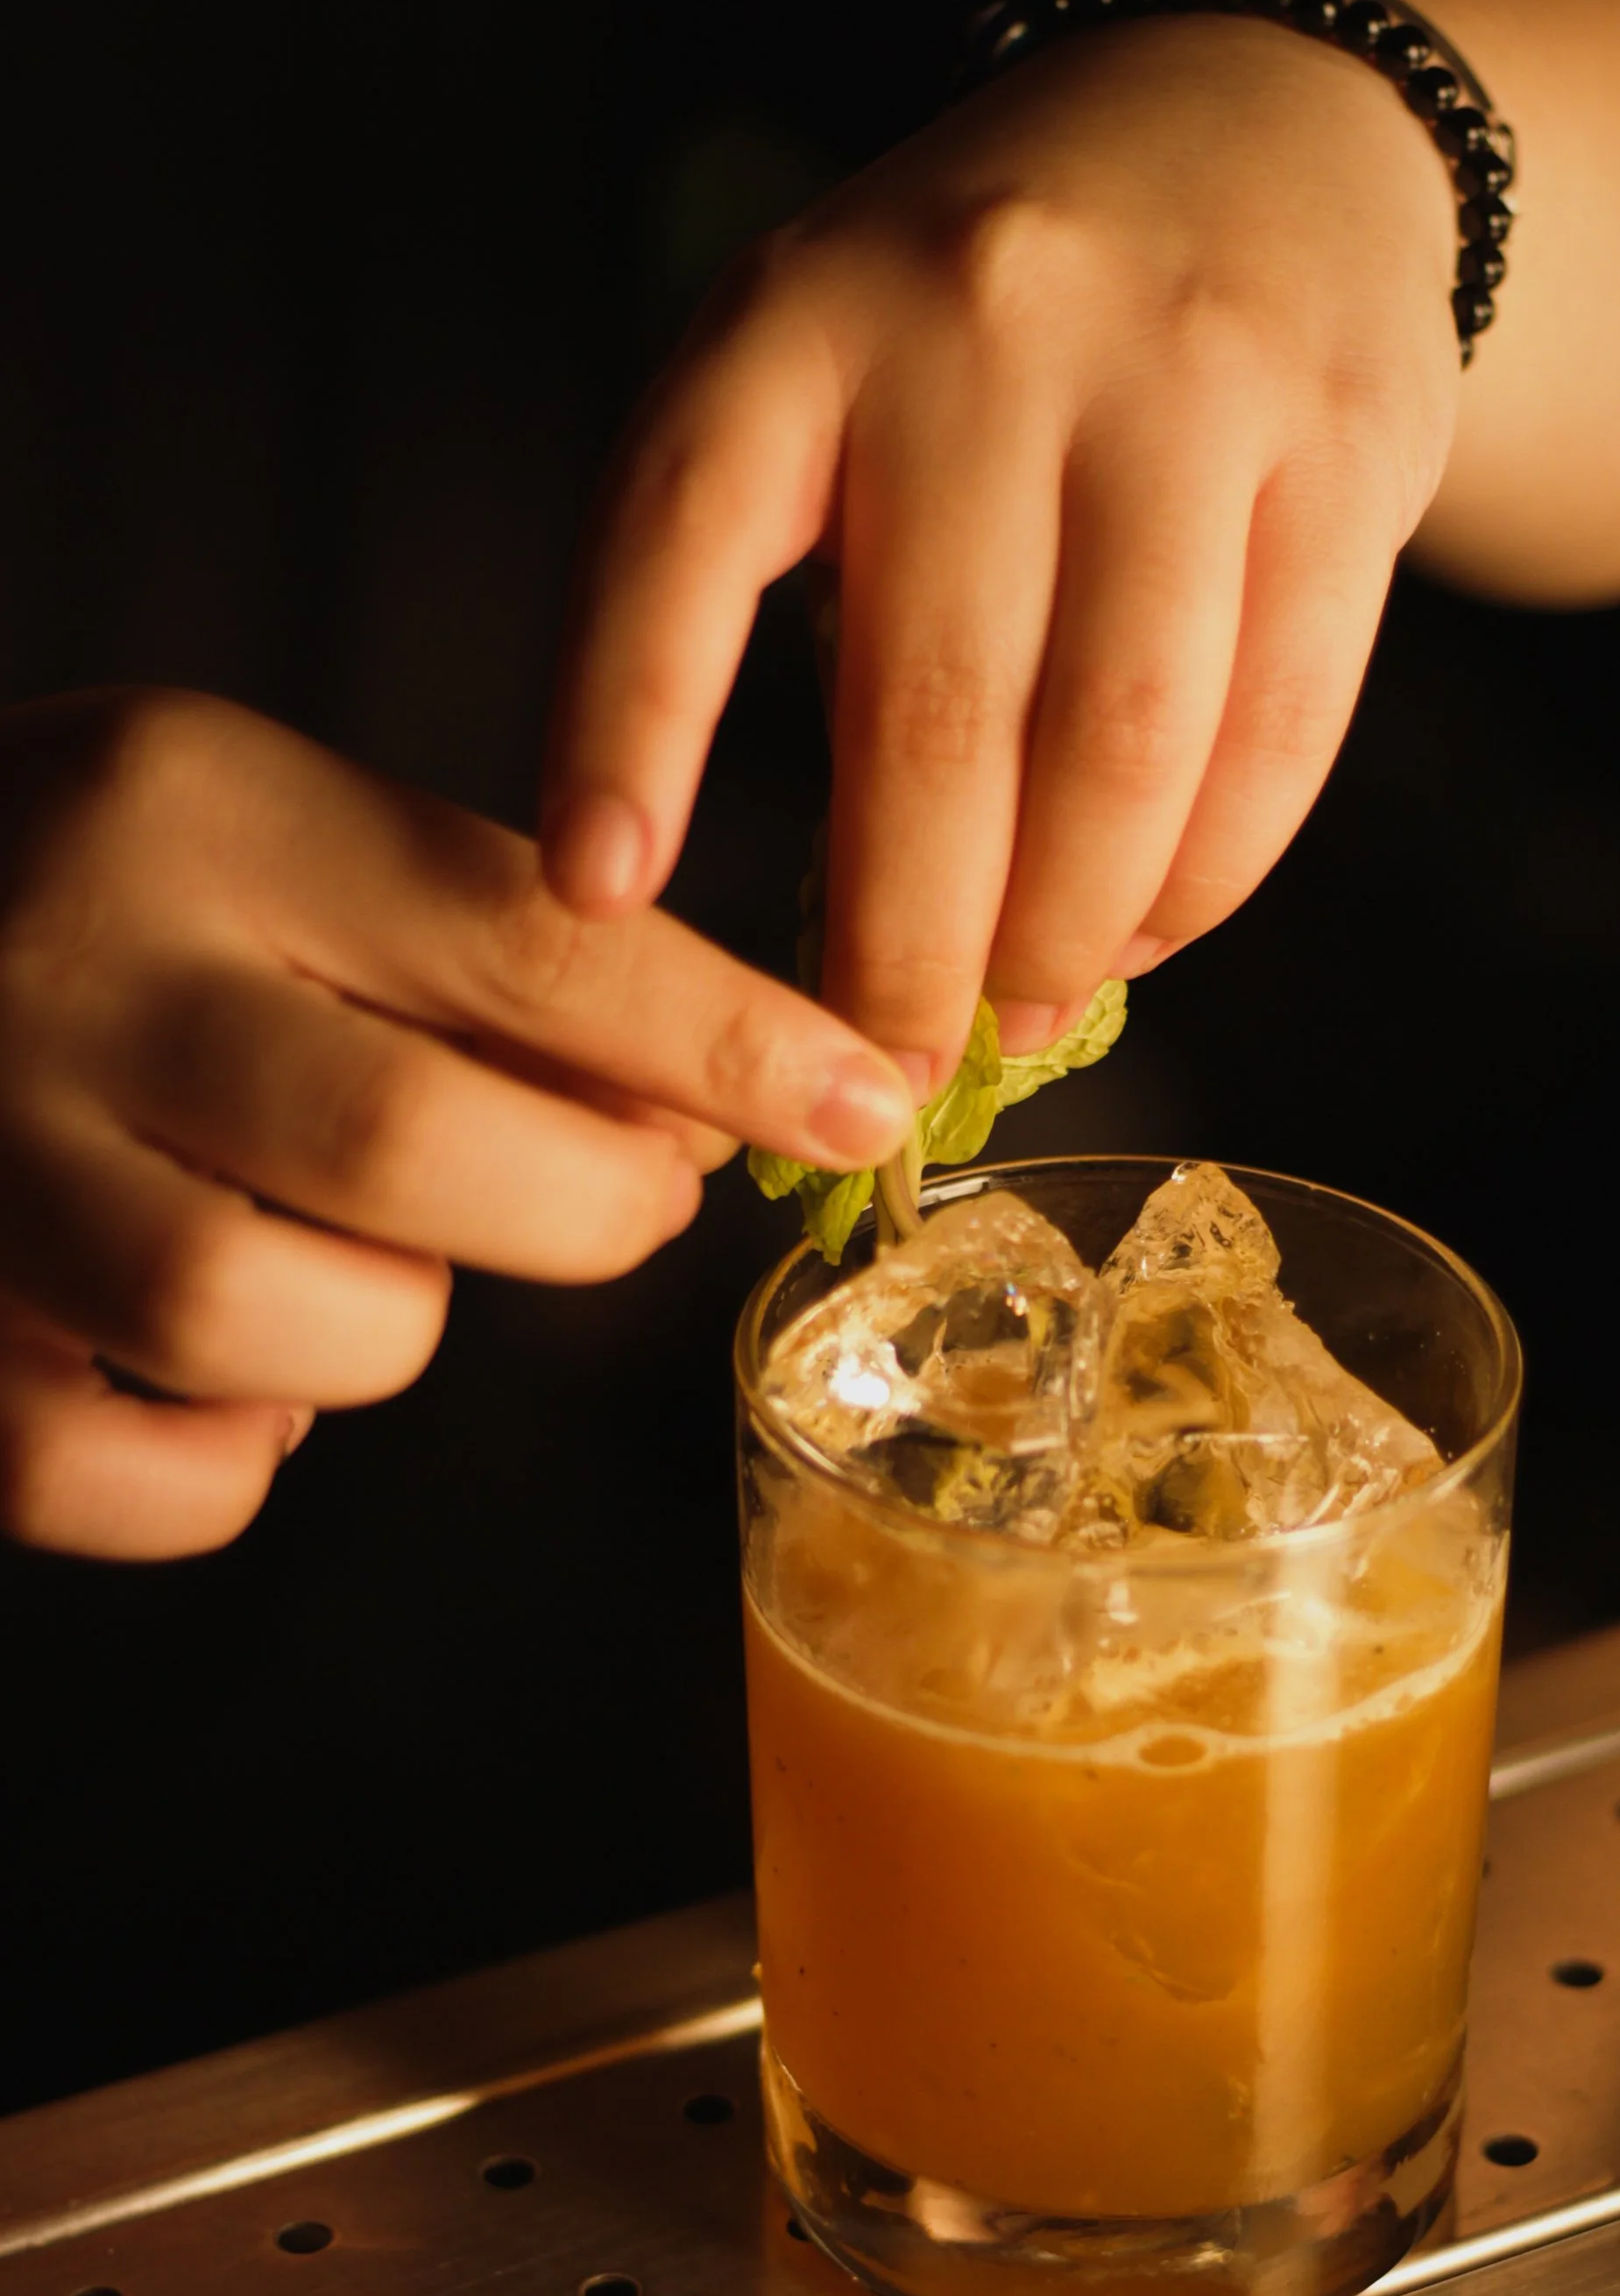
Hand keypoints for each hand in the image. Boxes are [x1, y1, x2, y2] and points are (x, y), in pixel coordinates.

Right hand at [0, 690, 912, 1557]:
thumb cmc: (86, 899)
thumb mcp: (271, 832)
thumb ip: (480, 946)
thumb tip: (721, 1102)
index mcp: (199, 819)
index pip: (526, 940)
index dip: (725, 1043)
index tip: (862, 1099)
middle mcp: (80, 986)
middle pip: (411, 1151)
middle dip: (583, 1209)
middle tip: (623, 1201)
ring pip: (283, 1325)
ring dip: (388, 1327)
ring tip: (362, 1264)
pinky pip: (149, 1477)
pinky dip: (233, 1460)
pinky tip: (235, 1379)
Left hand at [541, 16, 1457, 1081]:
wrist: (1257, 138)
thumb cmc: (989, 329)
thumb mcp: (828, 379)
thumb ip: (780, 592)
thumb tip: (778, 932)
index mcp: (798, 322)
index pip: (678, 542)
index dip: (627, 731)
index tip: (593, 902)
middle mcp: (984, 332)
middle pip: (935, 716)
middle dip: (906, 945)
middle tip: (882, 1072)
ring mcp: (1181, 383)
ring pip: (1120, 746)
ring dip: (1068, 932)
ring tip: (1026, 1010)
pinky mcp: (1343, 452)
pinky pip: (1276, 730)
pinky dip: (1206, 877)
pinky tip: (1149, 931)